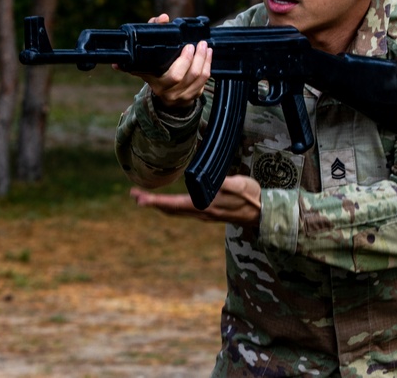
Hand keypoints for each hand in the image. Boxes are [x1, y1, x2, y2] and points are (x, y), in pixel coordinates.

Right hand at [114, 13, 212, 109]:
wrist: (161, 92)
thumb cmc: (154, 68)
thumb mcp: (150, 53)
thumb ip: (154, 31)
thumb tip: (163, 18)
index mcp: (156, 82)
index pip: (174, 75)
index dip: (185, 61)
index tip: (188, 46)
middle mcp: (169, 92)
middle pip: (189, 76)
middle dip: (198, 58)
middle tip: (200, 44)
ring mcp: (181, 97)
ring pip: (199, 78)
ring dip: (205, 61)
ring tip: (206, 48)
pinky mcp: (191, 97)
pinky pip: (203, 83)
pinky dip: (207, 68)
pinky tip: (208, 57)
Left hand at [130, 175, 261, 225]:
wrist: (261, 212)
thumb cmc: (250, 196)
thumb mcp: (238, 185)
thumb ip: (223, 184)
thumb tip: (206, 182)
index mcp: (205, 206)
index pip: (174, 205)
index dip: (156, 202)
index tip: (140, 199)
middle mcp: (200, 213)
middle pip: (170, 210)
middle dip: (151, 203)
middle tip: (134, 195)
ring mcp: (203, 215)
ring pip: (175, 212)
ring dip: (159, 205)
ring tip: (144, 198)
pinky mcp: (206, 213)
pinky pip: (182, 211)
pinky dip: (170, 206)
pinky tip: (167, 203)